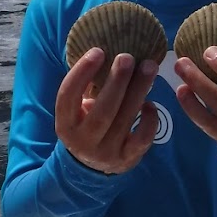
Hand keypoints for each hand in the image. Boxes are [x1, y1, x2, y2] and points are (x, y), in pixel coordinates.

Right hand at [56, 48, 158, 173]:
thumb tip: (107, 49)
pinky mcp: (126, 160)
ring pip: (124, 120)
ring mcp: (105, 153)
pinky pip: (141, 139)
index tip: (98, 51)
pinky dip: (149, 120)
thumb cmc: (86, 125)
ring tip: (149, 67)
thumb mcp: (79, 110)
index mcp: (65, 124)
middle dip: (117, 81)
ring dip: (138, 91)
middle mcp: (82, 141)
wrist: (90, 167)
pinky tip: (151, 104)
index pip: (68, 96)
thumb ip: (88, 87)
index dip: (82, 73)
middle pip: (102, 110)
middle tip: (128, 57)